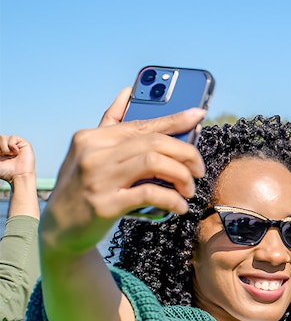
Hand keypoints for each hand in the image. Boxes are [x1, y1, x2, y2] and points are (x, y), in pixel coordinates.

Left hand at [0, 134, 35, 183]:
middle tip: (3, 156)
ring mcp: (15, 145)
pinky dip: (12, 145)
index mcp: (0, 151)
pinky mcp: (23, 143)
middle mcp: (7, 147)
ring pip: (2, 137)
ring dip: (4, 148)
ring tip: (10, 155)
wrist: (18, 175)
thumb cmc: (6, 172)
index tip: (0, 155)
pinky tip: (16, 152)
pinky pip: (12, 137)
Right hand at [39, 89, 205, 257]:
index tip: (199, 115)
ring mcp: (97, 179)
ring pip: (155, 162)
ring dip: (181, 176)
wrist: (60, 229)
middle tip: (198, 170)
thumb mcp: (89, 153)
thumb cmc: (82, 187)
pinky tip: (179, 207)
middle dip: (186, 154)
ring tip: (188, 189)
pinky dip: (172, 199)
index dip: (175, 120)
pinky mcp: (105, 205)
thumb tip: (128, 91)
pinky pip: (150, 194)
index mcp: (92, 137)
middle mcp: (93, 154)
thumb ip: (110, 122)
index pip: (142, 124)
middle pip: (154, 142)